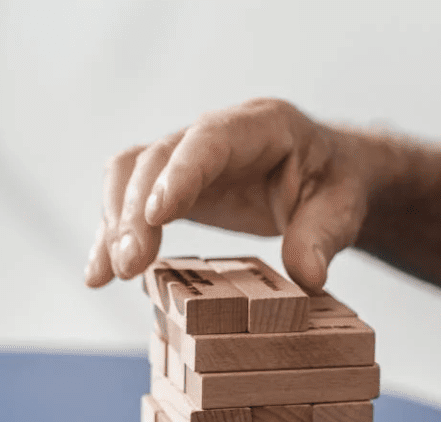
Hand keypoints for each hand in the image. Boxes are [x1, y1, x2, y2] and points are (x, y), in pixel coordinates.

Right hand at [84, 98, 374, 291]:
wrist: (329, 178)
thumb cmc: (337, 187)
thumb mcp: (342, 210)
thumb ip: (323, 237)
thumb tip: (307, 277)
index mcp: (261, 126)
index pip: (210, 140)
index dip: (180, 173)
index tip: (158, 215)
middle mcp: (215, 135)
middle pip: (157, 158)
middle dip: (136, 211)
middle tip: (129, 265)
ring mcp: (188, 159)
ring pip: (131, 174)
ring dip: (114, 222)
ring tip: (108, 273)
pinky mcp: (174, 186)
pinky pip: (131, 201)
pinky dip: (113, 236)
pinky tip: (98, 273)